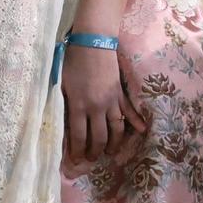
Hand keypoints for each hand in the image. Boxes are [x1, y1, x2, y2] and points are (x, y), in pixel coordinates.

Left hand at [61, 43, 149, 165]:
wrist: (92, 41)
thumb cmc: (72, 61)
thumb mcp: (61, 83)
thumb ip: (63, 103)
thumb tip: (61, 123)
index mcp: (78, 105)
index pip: (79, 136)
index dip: (78, 151)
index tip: (76, 161)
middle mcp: (96, 107)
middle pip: (98, 137)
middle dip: (95, 152)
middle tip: (92, 159)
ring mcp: (111, 101)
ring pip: (116, 129)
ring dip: (114, 144)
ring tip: (110, 153)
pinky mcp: (120, 93)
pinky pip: (130, 110)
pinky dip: (136, 121)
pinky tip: (141, 130)